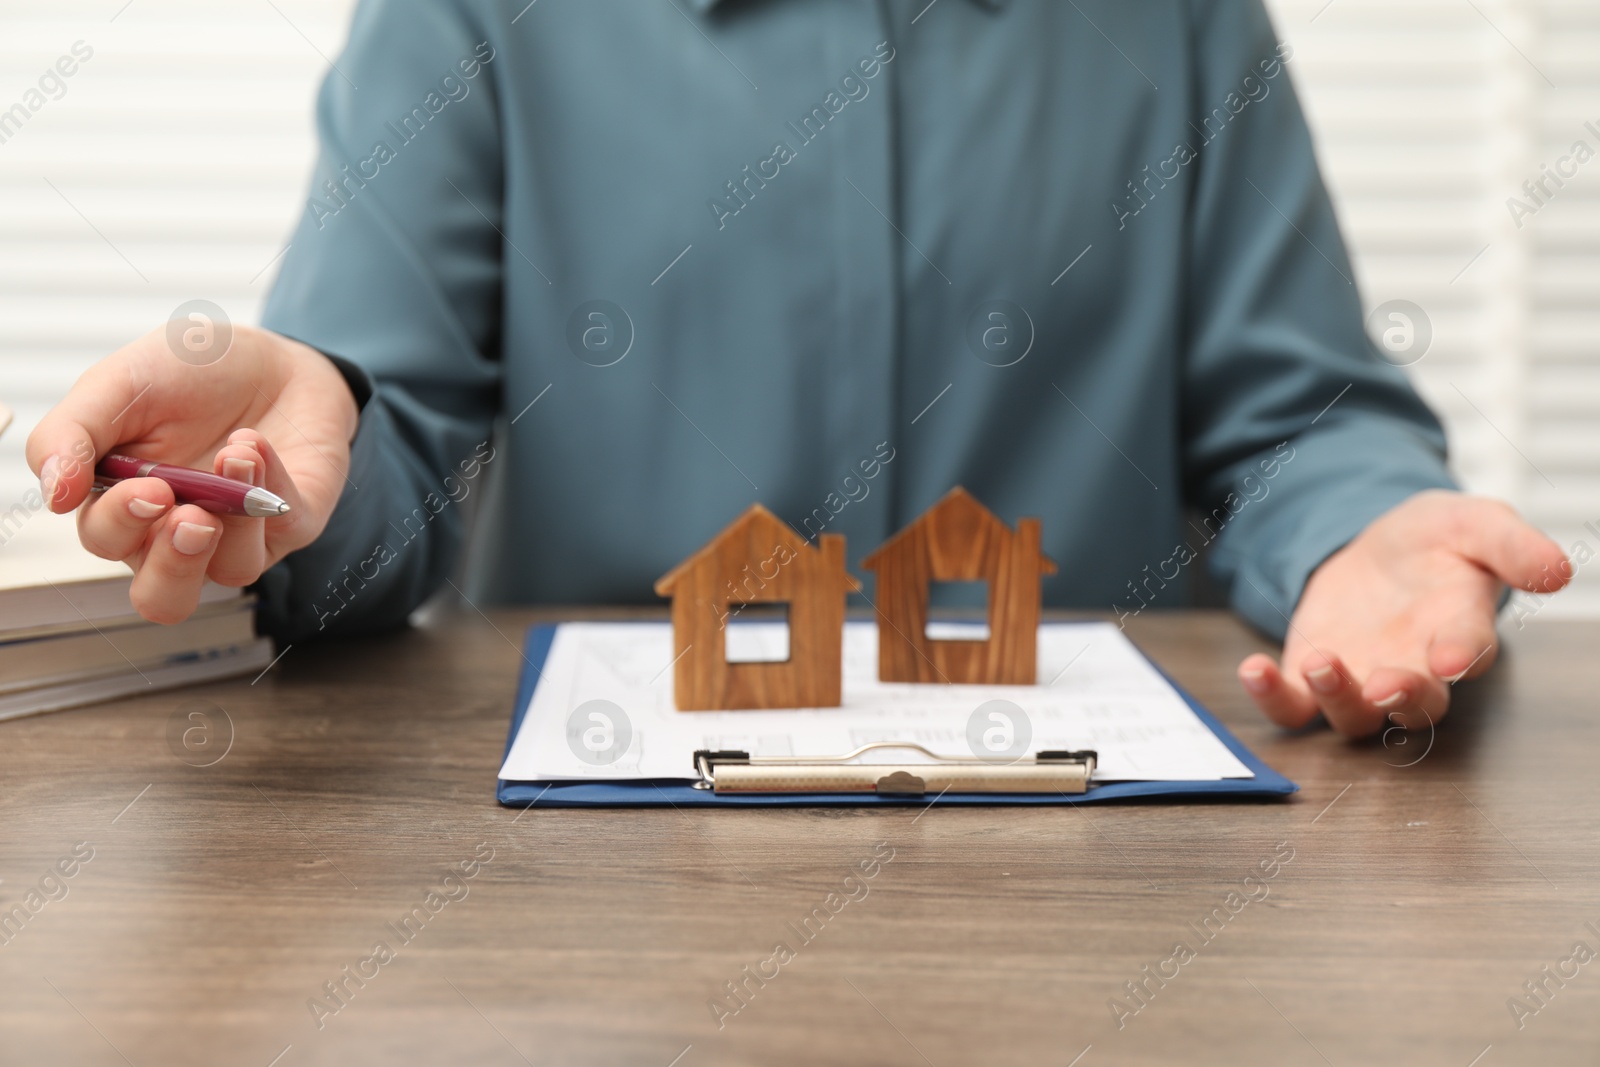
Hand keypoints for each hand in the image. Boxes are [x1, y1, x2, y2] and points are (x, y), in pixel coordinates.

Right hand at [26, 324, 358, 623]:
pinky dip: (272, 485)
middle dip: (174, 564)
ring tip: (237, 456)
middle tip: (189, 516)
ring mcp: (238, 534)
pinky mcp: (289, 523)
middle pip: (164, 597)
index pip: (109, 543)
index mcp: (124, 505)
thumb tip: (53, 495)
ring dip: (235, 518)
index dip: (122, 525)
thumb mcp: (116, 385)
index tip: (147, 488)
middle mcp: (177, 531)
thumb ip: (72, 434)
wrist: (266, 352)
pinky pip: (284, 530)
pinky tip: (256, 444)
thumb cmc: (186, 372)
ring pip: (231, 572)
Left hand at [1236, 490, 1568, 737]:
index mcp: (1461, 630)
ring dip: (1338, 696)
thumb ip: (1513, 544)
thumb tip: (1558, 568)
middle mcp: (1414, 668)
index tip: (1451, 656)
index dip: (1463, 655)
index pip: (1469, 652)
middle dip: (1405, 697)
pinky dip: (1273, 698)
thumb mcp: (1474, 521)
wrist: (1377, 547)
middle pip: (1418, 705)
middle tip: (1389, 683)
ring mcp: (1362, 678)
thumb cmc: (1436, 541)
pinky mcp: (1312, 677)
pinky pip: (1294, 708)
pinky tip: (1253, 668)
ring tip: (1320, 661)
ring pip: (1355, 715)